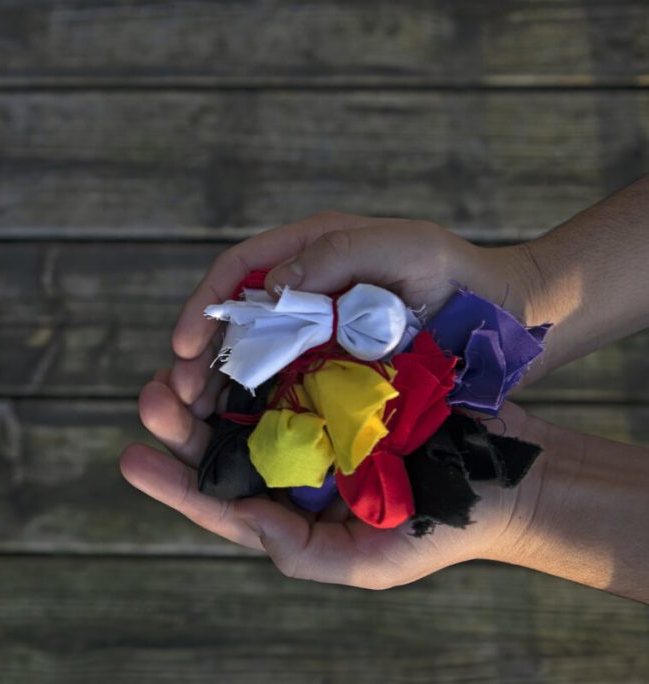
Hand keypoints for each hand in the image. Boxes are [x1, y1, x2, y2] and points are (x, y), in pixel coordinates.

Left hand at [120, 375, 542, 588]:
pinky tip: (233, 335)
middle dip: (177, 421)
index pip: (216, 498)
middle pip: (216, 442)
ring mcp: (310, 414)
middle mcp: (288, 460)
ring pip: (240, 397)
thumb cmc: (437, 527)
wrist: (506, 475)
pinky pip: (287, 360)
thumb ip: (298, 550)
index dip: (171, 482)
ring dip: (206, 380)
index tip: (132, 459)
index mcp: (285, 506)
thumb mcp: (367, 561)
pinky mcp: (336, 376)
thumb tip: (241, 514)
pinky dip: (257, 349)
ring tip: (178, 364)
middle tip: (151, 398)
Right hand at [168, 212, 533, 416]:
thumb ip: (338, 255)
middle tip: (179, 396)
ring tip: (196, 421)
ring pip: (251, 357)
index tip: (186, 347)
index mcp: (312, 251)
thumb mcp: (405, 249)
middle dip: (201, 357)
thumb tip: (270, 283)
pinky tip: (238, 432)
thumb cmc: (458, 275)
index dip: (205, 307)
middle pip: (234, 320)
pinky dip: (257, 406)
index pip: (238, 271)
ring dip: (220, 388)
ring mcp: (315, 333)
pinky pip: (284, 386)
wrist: (507, 321)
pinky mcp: (329, 369)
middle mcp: (303, 291)